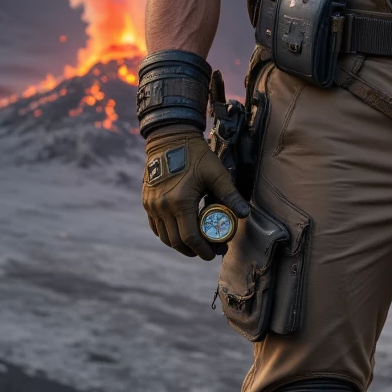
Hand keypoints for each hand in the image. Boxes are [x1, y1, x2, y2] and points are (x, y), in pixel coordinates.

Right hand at [142, 125, 249, 258]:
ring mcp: (152, 205)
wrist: (169, 138)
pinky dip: (167, 234)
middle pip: (176, 241)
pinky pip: (156, 226)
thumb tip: (244, 214)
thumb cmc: (195, 154)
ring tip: (196, 245)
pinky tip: (180, 233)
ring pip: (165, 237)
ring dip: (180, 245)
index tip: (214, 254)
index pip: (190, 238)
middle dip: (193, 251)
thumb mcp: (216, 173)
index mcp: (180, 202)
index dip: (202, 250)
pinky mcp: (147, 201)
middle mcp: (162, 207)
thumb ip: (230, 194)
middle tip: (208, 251)